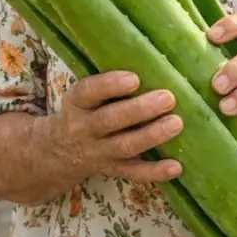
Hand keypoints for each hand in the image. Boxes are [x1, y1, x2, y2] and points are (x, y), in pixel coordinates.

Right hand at [47, 70, 183, 182]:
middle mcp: (84, 128)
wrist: (59, 150)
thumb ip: (109, 83)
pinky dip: (155, 172)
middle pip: (109, 120)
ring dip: (152, 136)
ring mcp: (98, 152)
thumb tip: (152, 64)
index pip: (88, 92)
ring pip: (124, 146)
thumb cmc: (85, 110)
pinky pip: (133, 173)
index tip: (134, 79)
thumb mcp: (85, 94)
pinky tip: (176, 167)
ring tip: (176, 123)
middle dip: (139, 110)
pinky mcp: (111, 169)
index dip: (110, 85)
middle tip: (168, 98)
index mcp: (77, 103)